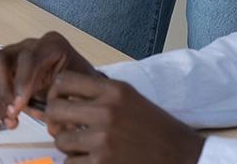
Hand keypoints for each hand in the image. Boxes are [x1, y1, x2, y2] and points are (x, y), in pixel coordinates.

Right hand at [0, 32, 96, 131]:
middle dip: (3, 89)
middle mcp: (26, 49)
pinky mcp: (2, 79)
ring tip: (8, 122)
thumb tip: (53, 114)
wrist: (80, 86)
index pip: (27, 58)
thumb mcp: (83, 87)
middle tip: (11, 112)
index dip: (22, 81)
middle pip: (0, 59)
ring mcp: (11, 62)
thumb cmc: (80, 84)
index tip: (20, 105)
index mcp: (49, 46)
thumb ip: (70, 97)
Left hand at [45, 70, 205, 162]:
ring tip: (83, 147)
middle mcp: (106, 111)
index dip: (56, 93)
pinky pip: (70, 163)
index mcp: (114, 90)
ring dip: (68, 146)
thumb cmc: (154, 127)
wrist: (181, 154)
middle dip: (56, 121)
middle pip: (55, 110)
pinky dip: (77, 163)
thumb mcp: (129, 98)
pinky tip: (92, 160)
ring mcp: (103, 139)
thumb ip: (98, 94)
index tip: (60, 103)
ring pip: (61, 140)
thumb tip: (62, 97)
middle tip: (65, 128)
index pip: (64, 81)